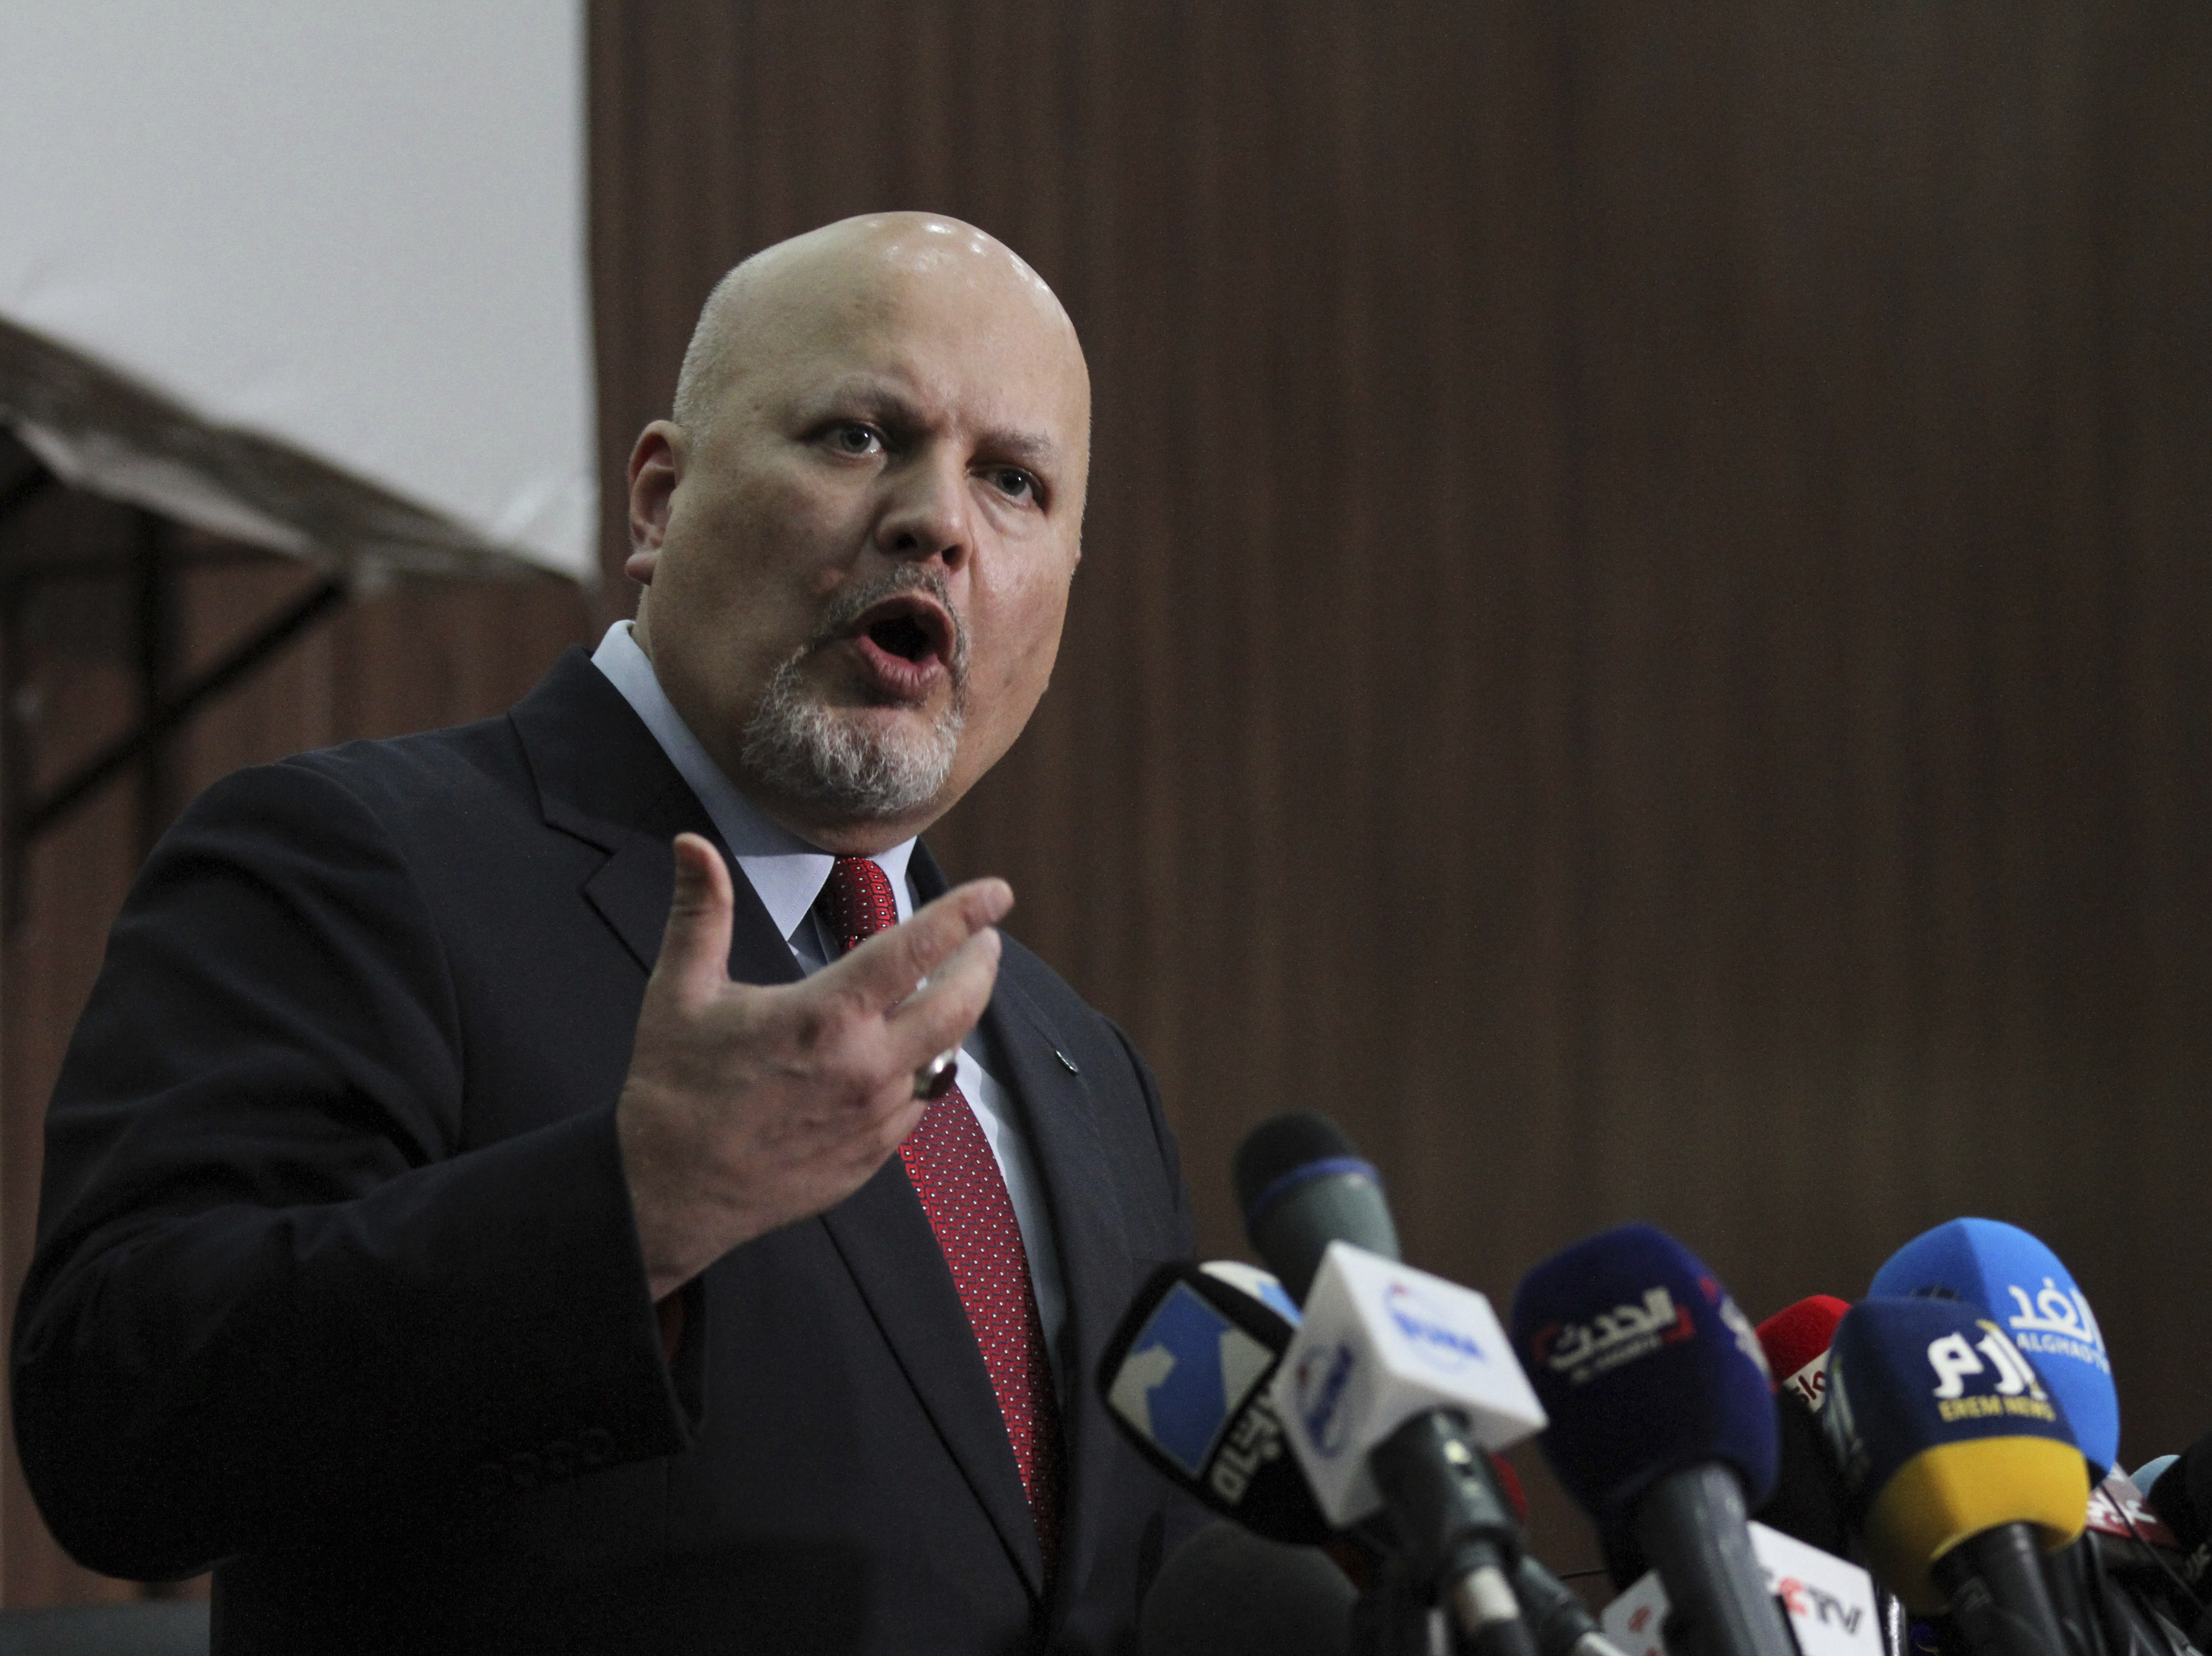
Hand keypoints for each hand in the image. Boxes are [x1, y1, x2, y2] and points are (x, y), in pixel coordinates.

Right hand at [617, 832, 1010, 1299]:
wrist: (669, 1193)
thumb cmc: (673, 1088)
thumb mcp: (680, 991)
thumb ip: (700, 911)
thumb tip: (691, 843)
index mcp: (825, 1017)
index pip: (917, 950)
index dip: (963, 915)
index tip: (997, 893)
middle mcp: (864, 1068)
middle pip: (957, 1006)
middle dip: (981, 964)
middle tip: (986, 940)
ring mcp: (874, 1117)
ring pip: (944, 1056)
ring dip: (955, 1017)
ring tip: (953, 986)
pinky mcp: (872, 1156)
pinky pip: (919, 1102)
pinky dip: (924, 1068)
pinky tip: (914, 1051)